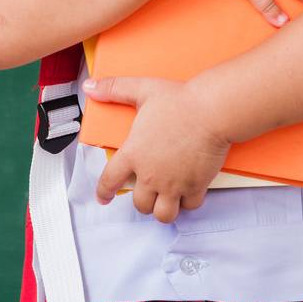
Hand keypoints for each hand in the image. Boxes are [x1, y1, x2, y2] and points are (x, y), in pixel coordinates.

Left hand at [86, 74, 231, 223]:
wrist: (212, 111)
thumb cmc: (180, 101)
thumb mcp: (141, 90)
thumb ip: (114, 89)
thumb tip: (90, 87)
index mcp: (133, 153)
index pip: (110, 181)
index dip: (104, 192)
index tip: (103, 197)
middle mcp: (151, 174)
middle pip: (140, 204)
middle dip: (142, 201)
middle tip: (148, 192)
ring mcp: (173, 183)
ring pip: (164, 214)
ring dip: (163, 209)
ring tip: (166, 199)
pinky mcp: (196, 186)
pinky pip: (190, 206)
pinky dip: (188, 202)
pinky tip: (188, 192)